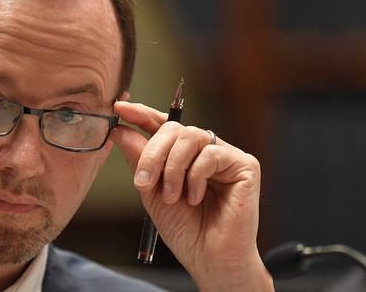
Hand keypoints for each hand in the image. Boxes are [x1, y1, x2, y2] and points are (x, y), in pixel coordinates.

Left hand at [111, 101, 272, 291]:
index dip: (142, 113)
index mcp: (183, 156)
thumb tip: (121, 130)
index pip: (162, 125)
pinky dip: (196, 177)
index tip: (120, 106)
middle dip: (153, 153)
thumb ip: (139, 160)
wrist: (209, 259)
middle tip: (143, 183)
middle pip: (174, 129)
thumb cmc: (185, 229)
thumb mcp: (151, 191)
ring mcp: (225, 156)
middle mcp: (205, 151)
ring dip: (173, 167)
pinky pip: (211, 153)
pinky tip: (196, 198)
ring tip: (172, 196)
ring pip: (191, 137)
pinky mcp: (245, 165)